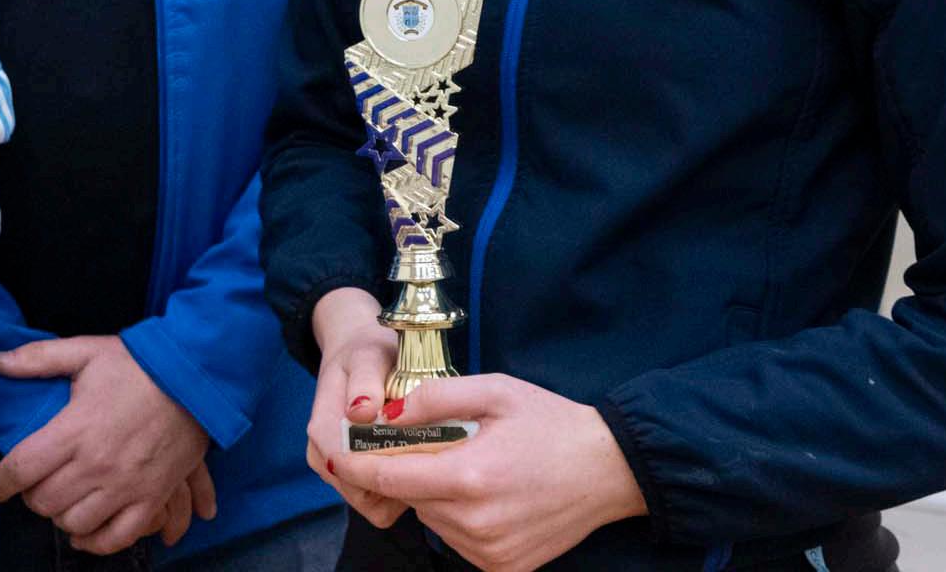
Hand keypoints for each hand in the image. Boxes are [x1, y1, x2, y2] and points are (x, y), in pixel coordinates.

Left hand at [0, 335, 213, 554]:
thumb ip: (37, 358)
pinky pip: (117, 538)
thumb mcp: (86, 352)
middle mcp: (97, 464)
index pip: (21, 468)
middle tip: (33, 485)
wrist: (195, 378)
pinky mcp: (151, 498)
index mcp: (75, 429)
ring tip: (60, 501)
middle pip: (44, 501)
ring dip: (59, 516)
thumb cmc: (137, 364)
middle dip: (30, 497)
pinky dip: (96, 542)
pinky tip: (84, 534)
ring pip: (74, 523)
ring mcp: (126, 486)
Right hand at [306, 286, 408, 527]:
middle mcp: (322, 453)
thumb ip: (365, 381)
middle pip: (361, 491)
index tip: (421, 450)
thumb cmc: (366, 353)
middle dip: (397, 478)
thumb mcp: (369, 356)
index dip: (386, 466)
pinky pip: (376, 502)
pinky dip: (398, 488)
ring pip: (370, 502)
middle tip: (431, 451)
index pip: (349, 467)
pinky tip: (414, 459)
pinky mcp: (349, 477)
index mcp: (323, 426)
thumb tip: (361, 411)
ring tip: (423, 452)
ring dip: (400, 485)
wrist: (357, 353)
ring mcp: (334, 468)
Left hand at [326, 374, 646, 571]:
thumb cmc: (550, 422)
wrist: (609, 469)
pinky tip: (485, 493)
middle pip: (410, 498)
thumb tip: (385, 413)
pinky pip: (458, 540)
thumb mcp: (493, 391)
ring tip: (469, 465)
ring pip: (433, 520)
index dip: (355, 466)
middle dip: (406, 471)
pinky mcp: (504, 569)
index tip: (335, 452)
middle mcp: (476, 524)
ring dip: (434, 494)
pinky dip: (458, 517)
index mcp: (469, 477)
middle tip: (431, 443)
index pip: (388, 479)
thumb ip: (435, 398)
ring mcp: (491, 553)